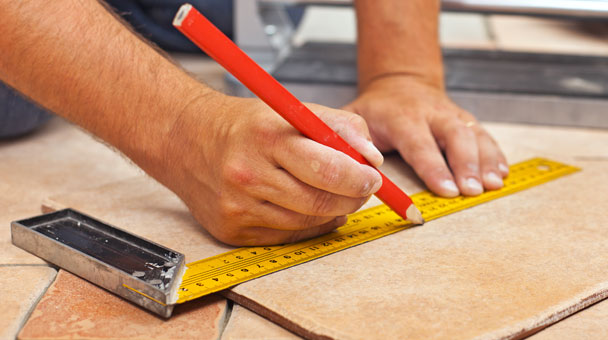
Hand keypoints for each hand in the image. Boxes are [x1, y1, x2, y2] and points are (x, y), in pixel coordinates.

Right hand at [155, 95, 383, 245]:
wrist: (185, 139)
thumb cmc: (247, 125)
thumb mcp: (294, 110)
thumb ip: (341, 127)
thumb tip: (372, 159)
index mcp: (267, 136)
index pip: (327, 167)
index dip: (359, 178)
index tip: (373, 177)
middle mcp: (248, 173)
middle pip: (320, 201)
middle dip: (352, 197)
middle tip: (362, 188)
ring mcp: (238, 206)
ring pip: (308, 223)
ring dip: (332, 211)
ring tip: (333, 193)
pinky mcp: (232, 230)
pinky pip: (288, 236)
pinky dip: (309, 225)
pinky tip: (309, 208)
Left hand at [343, 76, 507, 196]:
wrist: (401, 83)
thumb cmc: (376, 110)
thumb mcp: (354, 118)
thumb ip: (352, 140)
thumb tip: (358, 166)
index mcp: (402, 116)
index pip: (420, 143)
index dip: (434, 167)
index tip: (447, 189)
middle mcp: (432, 114)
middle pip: (455, 136)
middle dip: (467, 164)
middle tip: (473, 190)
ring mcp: (452, 115)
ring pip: (474, 134)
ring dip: (486, 161)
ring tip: (493, 185)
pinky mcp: (466, 120)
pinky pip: (485, 136)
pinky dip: (496, 155)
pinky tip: (502, 173)